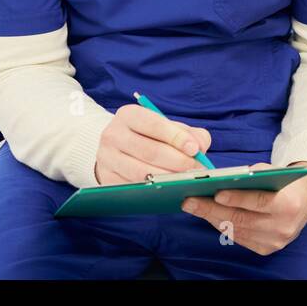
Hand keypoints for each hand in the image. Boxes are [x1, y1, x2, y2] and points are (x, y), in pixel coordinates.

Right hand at [93, 104, 211, 184]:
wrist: (116, 150)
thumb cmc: (149, 137)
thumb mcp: (167, 128)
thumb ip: (189, 133)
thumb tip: (200, 147)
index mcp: (129, 115)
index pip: (154, 124)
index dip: (176, 137)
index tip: (194, 149)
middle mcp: (113, 134)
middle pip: (149, 151)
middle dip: (177, 161)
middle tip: (195, 170)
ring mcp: (107, 158)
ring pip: (141, 172)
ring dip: (167, 178)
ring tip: (185, 181)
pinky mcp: (106, 178)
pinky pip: (133, 188)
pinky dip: (153, 190)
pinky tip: (168, 190)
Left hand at [179, 161, 306, 255]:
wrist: (306, 199)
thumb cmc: (286, 181)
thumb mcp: (275, 172)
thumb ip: (254, 175)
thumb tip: (224, 180)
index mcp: (289, 205)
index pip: (259, 202)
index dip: (237, 198)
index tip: (216, 193)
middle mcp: (283, 227)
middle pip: (242, 220)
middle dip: (212, 210)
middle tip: (190, 201)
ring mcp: (275, 241)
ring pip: (237, 231)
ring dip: (212, 218)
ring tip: (194, 207)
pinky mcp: (267, 249)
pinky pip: (239, 238)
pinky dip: (222, 226)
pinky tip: (209, 216)